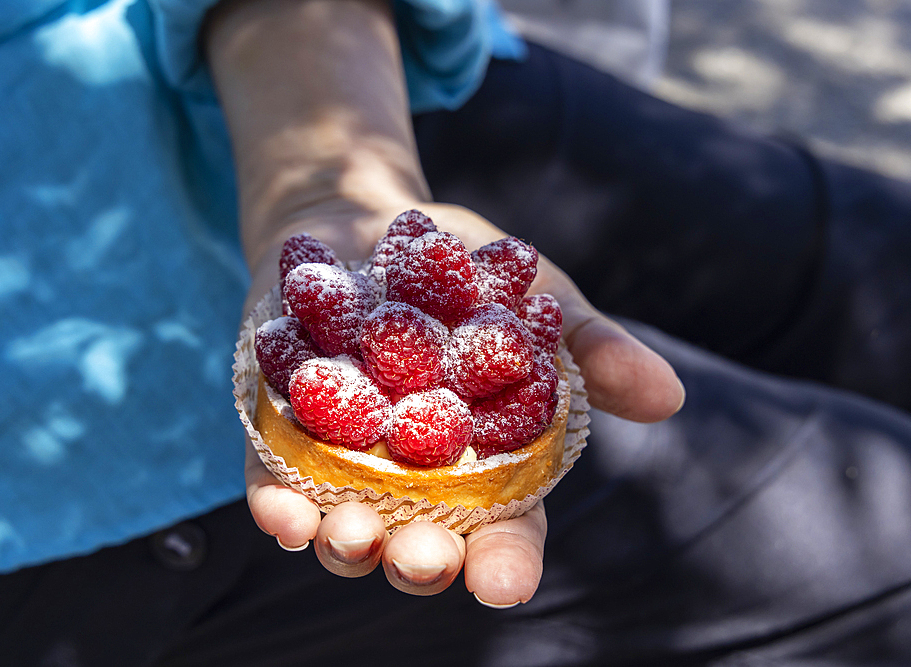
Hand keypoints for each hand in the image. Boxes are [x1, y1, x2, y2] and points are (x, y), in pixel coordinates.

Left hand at [242, 203, 684, 605]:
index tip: (504, 584)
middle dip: (421, 562)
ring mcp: (345, 464)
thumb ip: (591, 349)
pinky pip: (274, 485)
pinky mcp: (283, 436)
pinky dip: (275, 504)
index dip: (505, 562)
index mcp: (484, 464)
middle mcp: (414, 479)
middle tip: (422, 558)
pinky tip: (278, 510)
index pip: (502, 530)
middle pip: (422, 544)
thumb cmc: (463, 271)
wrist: (364, 219)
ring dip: (346, 544)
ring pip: (346, 531)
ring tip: (352, 532)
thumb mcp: (532, 298)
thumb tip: (669, 397)